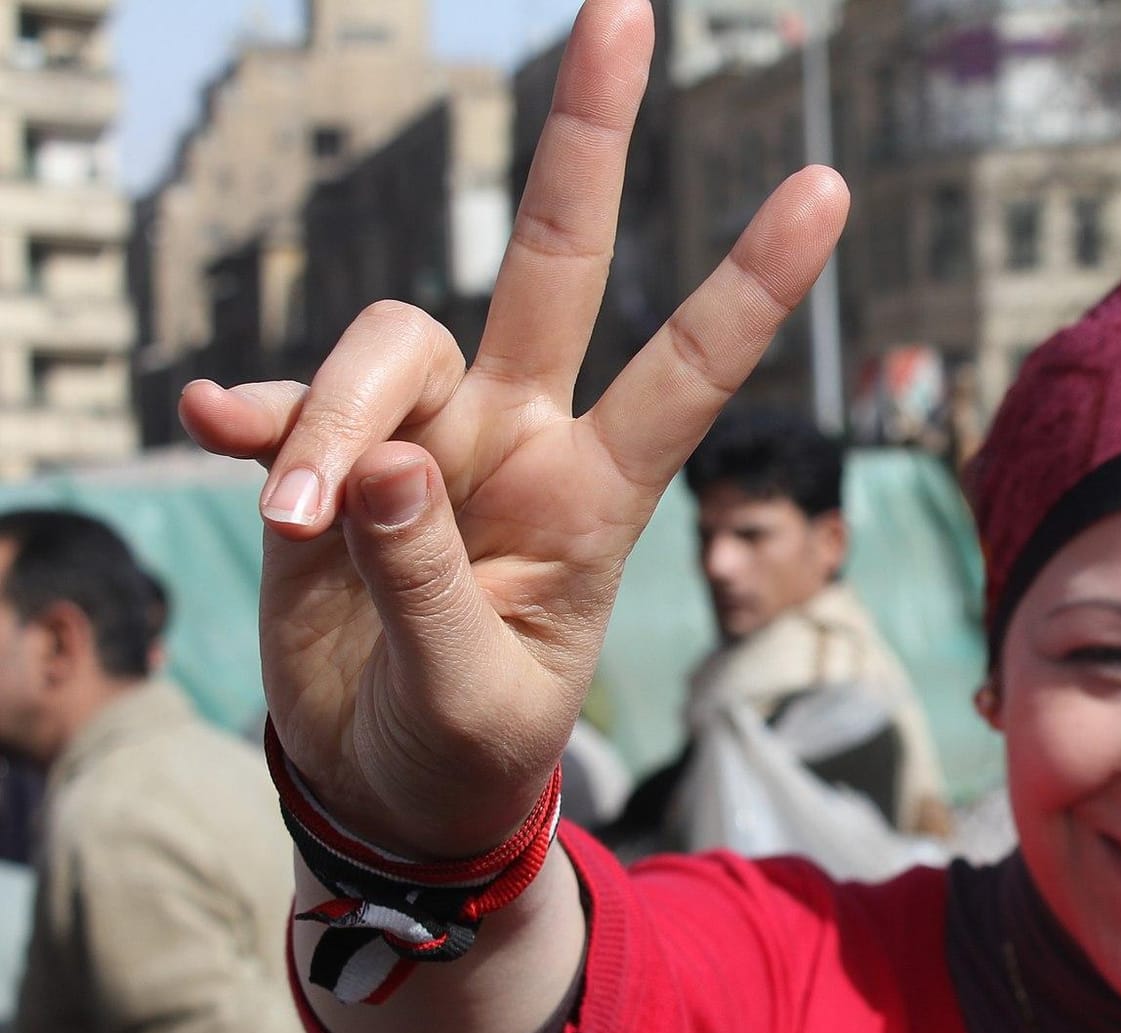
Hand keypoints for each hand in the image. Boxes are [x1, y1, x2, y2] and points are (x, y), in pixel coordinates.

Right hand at [178, 0, 845, 857]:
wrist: (390, 783)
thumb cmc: (466, 747)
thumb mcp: (472, 698)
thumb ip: (430, 584)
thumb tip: (379, 462)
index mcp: (592, 502)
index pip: (683, 377)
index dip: (749, 286)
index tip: (823, 187)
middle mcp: (520, 441)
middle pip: (556, 265)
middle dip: (587, 140)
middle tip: (625, 5)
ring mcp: (425, 440)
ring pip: (392, 341)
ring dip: (332, 412)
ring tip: (294, 516)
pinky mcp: (331, 457)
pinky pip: (290, 399)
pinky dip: (255, 416)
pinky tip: (214, 431)